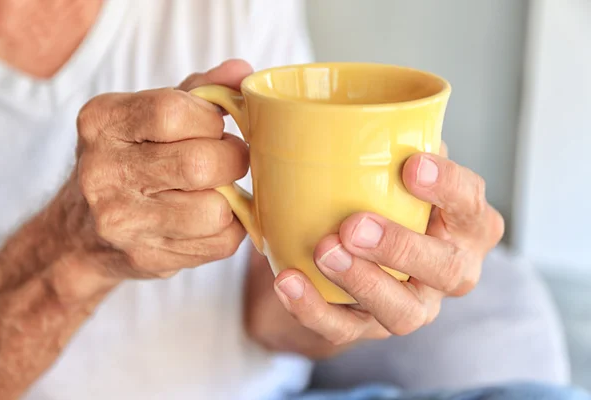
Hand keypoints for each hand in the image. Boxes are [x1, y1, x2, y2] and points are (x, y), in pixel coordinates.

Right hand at [61, 60, 253, 280]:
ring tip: (218, 189)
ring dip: (231, 198)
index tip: (215, 127)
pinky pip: (220, 242)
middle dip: (232, 159)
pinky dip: (229, 228)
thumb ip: (198, 91)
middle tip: (228, 160)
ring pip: (215, 210)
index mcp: (102, 122)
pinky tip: (210, 217)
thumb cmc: (128, 160)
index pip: (174, 112)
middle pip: (200, 164)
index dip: (211, 120)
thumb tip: (242, 72)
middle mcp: (104, 171)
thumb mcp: (147, 115)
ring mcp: (122, 220)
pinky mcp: (147, 256)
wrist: (80, 232)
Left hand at [273, 146, 503, 344]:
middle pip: (446, 269)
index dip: (449, 187)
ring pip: (402, 311)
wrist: (353, 247)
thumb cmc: (384, 196)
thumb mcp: (392, 168)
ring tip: (324, 251)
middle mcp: (449, 269)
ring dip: (362, 282)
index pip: (471, 205)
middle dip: (402, 247)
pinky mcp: (369, 327)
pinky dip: (314, 309)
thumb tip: (362, 113)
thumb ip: (393, 143)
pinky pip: (345, 330)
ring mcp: (412, 305)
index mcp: (465, 224)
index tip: (412, 165)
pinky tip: (288, 281)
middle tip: (356, 225)